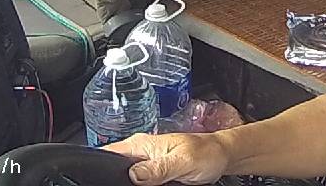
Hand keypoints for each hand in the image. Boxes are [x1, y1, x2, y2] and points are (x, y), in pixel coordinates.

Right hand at [101, 132, 229, 184]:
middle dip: (118, 179)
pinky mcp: (154, 175)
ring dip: (130, 183)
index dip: (104, 167)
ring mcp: (147, 165)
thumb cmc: (206, 152)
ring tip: (157, 182)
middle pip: (115, 168)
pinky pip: (139, 182)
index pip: (110, 153)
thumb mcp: (183, 161)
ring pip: (127, 178)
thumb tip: (135, 174)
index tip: (108, 180)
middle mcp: (141, 153)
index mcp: (142, 144)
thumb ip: (159, 167)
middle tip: (146, 184)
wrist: (221, 157)